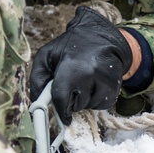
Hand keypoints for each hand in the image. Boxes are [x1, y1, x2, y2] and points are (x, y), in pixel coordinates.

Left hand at [30, 6, 132, 120]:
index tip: (61, 117)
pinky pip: (103, 104)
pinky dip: (96, 99)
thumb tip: (37, 104)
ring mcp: (106, 79)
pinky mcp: (116, 84)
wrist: (101, 35)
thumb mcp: (47, 55)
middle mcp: (91, 73)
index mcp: (71, 65)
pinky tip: (94, 84)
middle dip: (71, 101)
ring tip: (83, 82)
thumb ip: (38, 79)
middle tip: (70, 87)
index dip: (60, 110)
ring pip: (90, 106)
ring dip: (84, 100)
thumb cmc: (70, 46)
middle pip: (77, 105)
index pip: (62, 98)